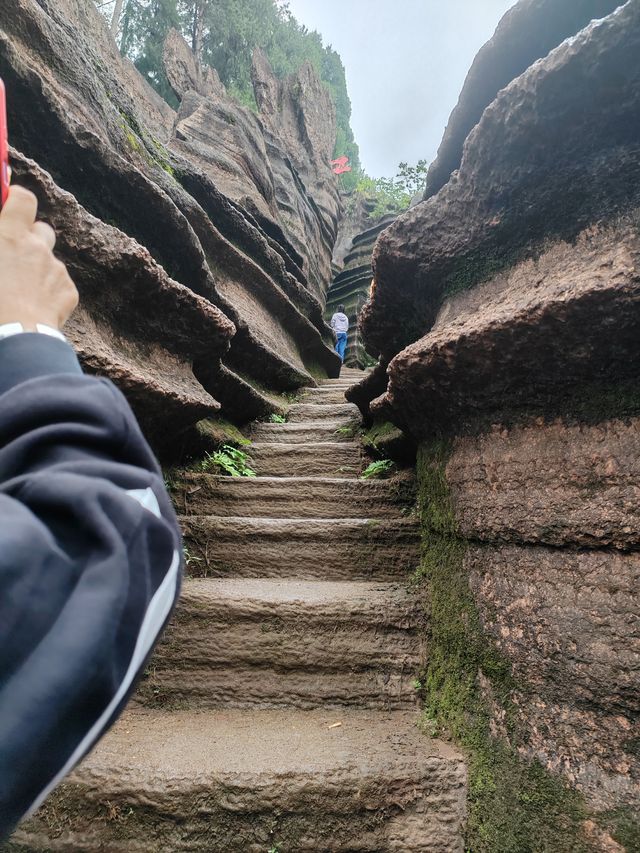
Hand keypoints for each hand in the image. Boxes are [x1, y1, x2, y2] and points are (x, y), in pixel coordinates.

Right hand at [0, 186, 77, 330]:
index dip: (17, 199)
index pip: (23, 199)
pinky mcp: (69, 292)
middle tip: (15, 256)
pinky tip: (35, 307)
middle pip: (42, 229)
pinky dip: (50, 292)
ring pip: (50, 261)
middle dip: (31, 238)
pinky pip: (60, 285)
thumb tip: (3, 239)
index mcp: (10, 234)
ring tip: (21, 290)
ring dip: (39, 269)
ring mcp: (57, 269)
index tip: (9, 204)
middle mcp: (38, 247)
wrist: (16, 335)